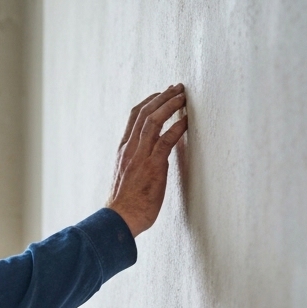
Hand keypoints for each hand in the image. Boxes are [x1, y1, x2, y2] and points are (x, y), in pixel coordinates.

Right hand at [107, 84, 187, 235]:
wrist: (119, 219)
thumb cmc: (125, 204)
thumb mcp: (127, 177)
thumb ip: (137, 163)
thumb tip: (152, 159)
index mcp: (123, 150)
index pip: (134, 117)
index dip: (149, 102)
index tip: (161, 94)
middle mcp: (130, 149)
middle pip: (145, 113)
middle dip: (162, 97)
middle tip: (177, 88)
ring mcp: (140, 156)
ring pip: (154, 121)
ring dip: (171, 105)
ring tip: (184, 97)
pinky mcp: (152, 166)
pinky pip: (166, 140)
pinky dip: (177, 127)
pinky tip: (187, 120)